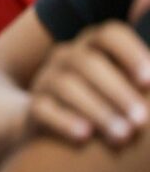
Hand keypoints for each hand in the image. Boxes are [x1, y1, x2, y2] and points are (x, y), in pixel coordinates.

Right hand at [27, 15, 149, 147]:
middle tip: (143, 120)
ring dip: (97, 110)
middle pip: (89, 63)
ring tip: (122, 137)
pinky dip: (64, 121)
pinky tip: (84, 137)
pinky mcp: (33, 107)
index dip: (131, 53)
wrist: (47, 121)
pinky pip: (42, 109)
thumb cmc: (102, 100)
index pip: (110, 34)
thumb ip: (145, 73)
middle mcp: (67, 56)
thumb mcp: (123, 82)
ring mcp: (45, 80)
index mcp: (93, 45)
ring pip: (66, 86)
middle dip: (118, 92)